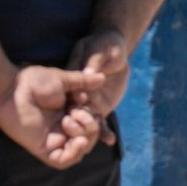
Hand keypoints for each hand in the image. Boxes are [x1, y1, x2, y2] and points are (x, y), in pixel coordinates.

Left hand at [0, 65, 104, 168]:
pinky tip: (78, 141)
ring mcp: (53, 139)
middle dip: (90, 125)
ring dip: (83, 136)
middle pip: (88, 136)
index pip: (91, 122)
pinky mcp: (43, 149)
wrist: (11, 89)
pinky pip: (64, 160)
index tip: (86, 101)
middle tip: (76, 111)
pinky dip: (75, 153)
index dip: (96, 117)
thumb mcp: (62, 80)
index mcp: (68, 112)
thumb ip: (82, 82)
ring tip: (68, 120)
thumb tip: (102, 78)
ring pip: (80, 149)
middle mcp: (62, 127)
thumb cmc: (32, 81)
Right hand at [67, 30, 128, 145]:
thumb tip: (88, 72)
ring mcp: (87, 100)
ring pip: (86, 117)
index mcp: (72, 73)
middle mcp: (76, 90)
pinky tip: (109, 139)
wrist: (116, 52)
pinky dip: (104, 131)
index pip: (70, 86)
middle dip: (80, 117)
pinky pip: (99, 121)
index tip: (81, 100)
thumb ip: (94, 60)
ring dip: (91, 128)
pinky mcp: (98, 107)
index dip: (73, 95)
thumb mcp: (101, 48)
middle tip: (89, 126)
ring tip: (102, 136)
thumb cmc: (106, 45)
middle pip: (74, 105)